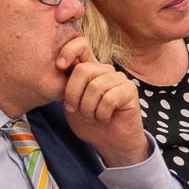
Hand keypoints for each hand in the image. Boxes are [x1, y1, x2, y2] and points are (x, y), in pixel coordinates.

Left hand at [56, 37, 146, 165]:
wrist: (110, 143)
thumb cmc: (90, 123)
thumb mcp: (70, 103)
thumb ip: (66, 86)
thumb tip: (58, 68)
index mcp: (90, 69)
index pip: (81, 44)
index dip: (68, 50)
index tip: (59, 66)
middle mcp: (105, 70)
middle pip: (83, 70)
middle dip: (74, 95)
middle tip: (76, 110)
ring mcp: (119, 79)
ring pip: (95, 87)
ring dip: (89, 109)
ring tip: (92, 117)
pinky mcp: (130, 91)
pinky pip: (109, 99)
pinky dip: (102, 114)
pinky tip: (105, 118)